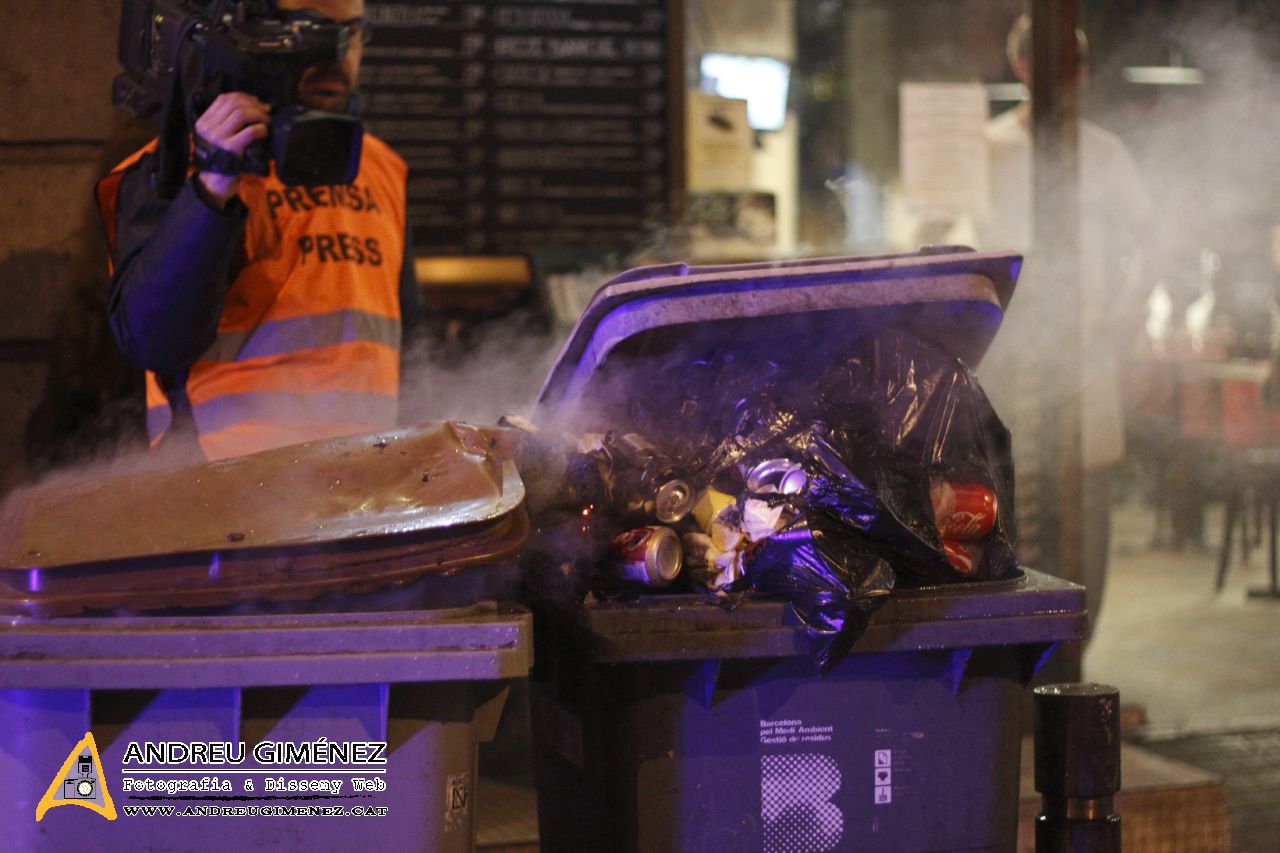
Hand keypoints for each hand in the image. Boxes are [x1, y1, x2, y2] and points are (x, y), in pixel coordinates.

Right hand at [193, 92, 269, 206]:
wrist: (215, 184)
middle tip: (266, 111)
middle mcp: (208, 127)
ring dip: (259, 114)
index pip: (223, 98)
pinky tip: (265, 132)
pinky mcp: (230, 149)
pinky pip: (249, 131)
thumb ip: (227, 122)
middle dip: (254, 104)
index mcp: (204, 121)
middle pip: (234, 103)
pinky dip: (261, 129)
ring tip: (267, 121)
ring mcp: (218, 138)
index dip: (243, 96)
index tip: (256, 102)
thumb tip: (253, 104)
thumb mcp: (218, 137)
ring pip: (241, 114)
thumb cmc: (221, 159)